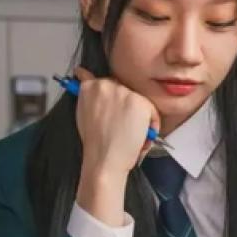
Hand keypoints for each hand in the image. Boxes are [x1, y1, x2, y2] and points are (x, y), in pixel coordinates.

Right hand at [73, 67, 159, 226]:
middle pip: (124, 90)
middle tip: (121, 127)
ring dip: (139, 117)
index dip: (108, 91)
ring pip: (139, 101)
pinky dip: (151, 125)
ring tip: (130, 135)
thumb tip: (84, 77)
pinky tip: (140, 136)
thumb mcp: (84, 113)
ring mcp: (125, 92)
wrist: (105, 158)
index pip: (102, 80)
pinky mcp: (141, 102)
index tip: (106, 96)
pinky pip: (152, 112)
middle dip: (126, 106)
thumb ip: (89, 97)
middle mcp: (107, 84)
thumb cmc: (95, 142)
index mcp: (90, 87)